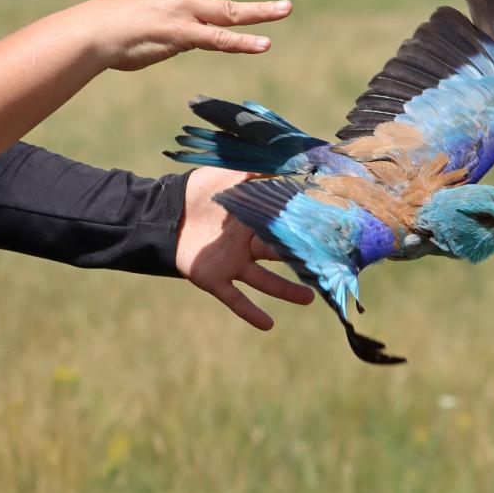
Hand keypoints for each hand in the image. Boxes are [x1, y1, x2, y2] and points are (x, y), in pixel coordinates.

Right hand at [77, 0, 295, 71]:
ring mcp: (186, 9)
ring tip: (288, 7)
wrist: (90, 30)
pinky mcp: (184, 34)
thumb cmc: (110, 18)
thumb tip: (182, 16)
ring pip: (233, 9)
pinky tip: (266, 44)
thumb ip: (168, 2)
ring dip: (264, 9)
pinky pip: (221, 40)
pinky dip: (245, 43)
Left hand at [175, 167, 313, 329]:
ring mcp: (233, 264)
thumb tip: (289, 167)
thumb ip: (259, 173)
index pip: (285, 228)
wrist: (163, 210)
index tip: (330, 234)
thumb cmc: (199, 190)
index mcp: (255, 221)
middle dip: (303, 261)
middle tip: (329, 267)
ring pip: (265, 280)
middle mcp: (248, 245)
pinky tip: (268, 325)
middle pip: (281, 255)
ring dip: (286, 290)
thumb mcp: (232, 174)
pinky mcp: (214, 279)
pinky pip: (234, 299)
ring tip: (310, 298)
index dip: (305, 230)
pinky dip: (250, 312)